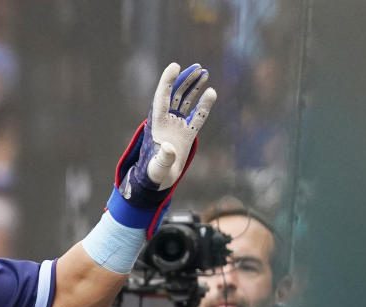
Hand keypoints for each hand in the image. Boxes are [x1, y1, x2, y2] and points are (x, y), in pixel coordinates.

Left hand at [141, 63, 216, 189]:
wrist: (159, 181)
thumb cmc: (154, 174)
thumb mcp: (157, 168)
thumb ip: (163, 159)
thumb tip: (168, 148)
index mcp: (156, 125)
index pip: (161, 98)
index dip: (167, 82)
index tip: (175, 66)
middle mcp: (166, 122)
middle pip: (174, 95)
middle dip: (184, 80)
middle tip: (197, 67)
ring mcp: (176, 126)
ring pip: (185, 102)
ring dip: (193, 87)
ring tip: (203, 72)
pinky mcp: (187, 134)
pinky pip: (197, 116)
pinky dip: (204, 105)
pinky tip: (211, 93)